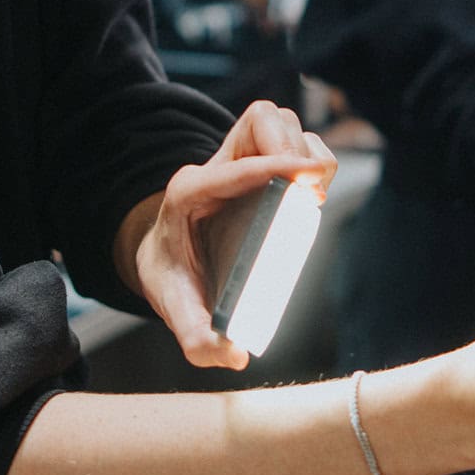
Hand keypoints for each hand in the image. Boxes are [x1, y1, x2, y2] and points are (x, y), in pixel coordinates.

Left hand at [130, 100, 335, 369]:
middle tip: (308, 194)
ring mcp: (238, 159)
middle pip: (261, 122)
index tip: (306, 179)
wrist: (165, 255)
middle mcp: (214, 168)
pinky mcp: (260, 160)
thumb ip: (197, 337)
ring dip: (303, 150)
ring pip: (277, 121)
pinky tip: (308, 191)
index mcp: (189, 194)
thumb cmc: (174, 277)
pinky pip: (291, 134)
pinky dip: (308, 154)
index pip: (232, 167)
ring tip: (309, 193)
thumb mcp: (175, 308)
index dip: (271, 166)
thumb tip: (233, 354)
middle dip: (291, 150)